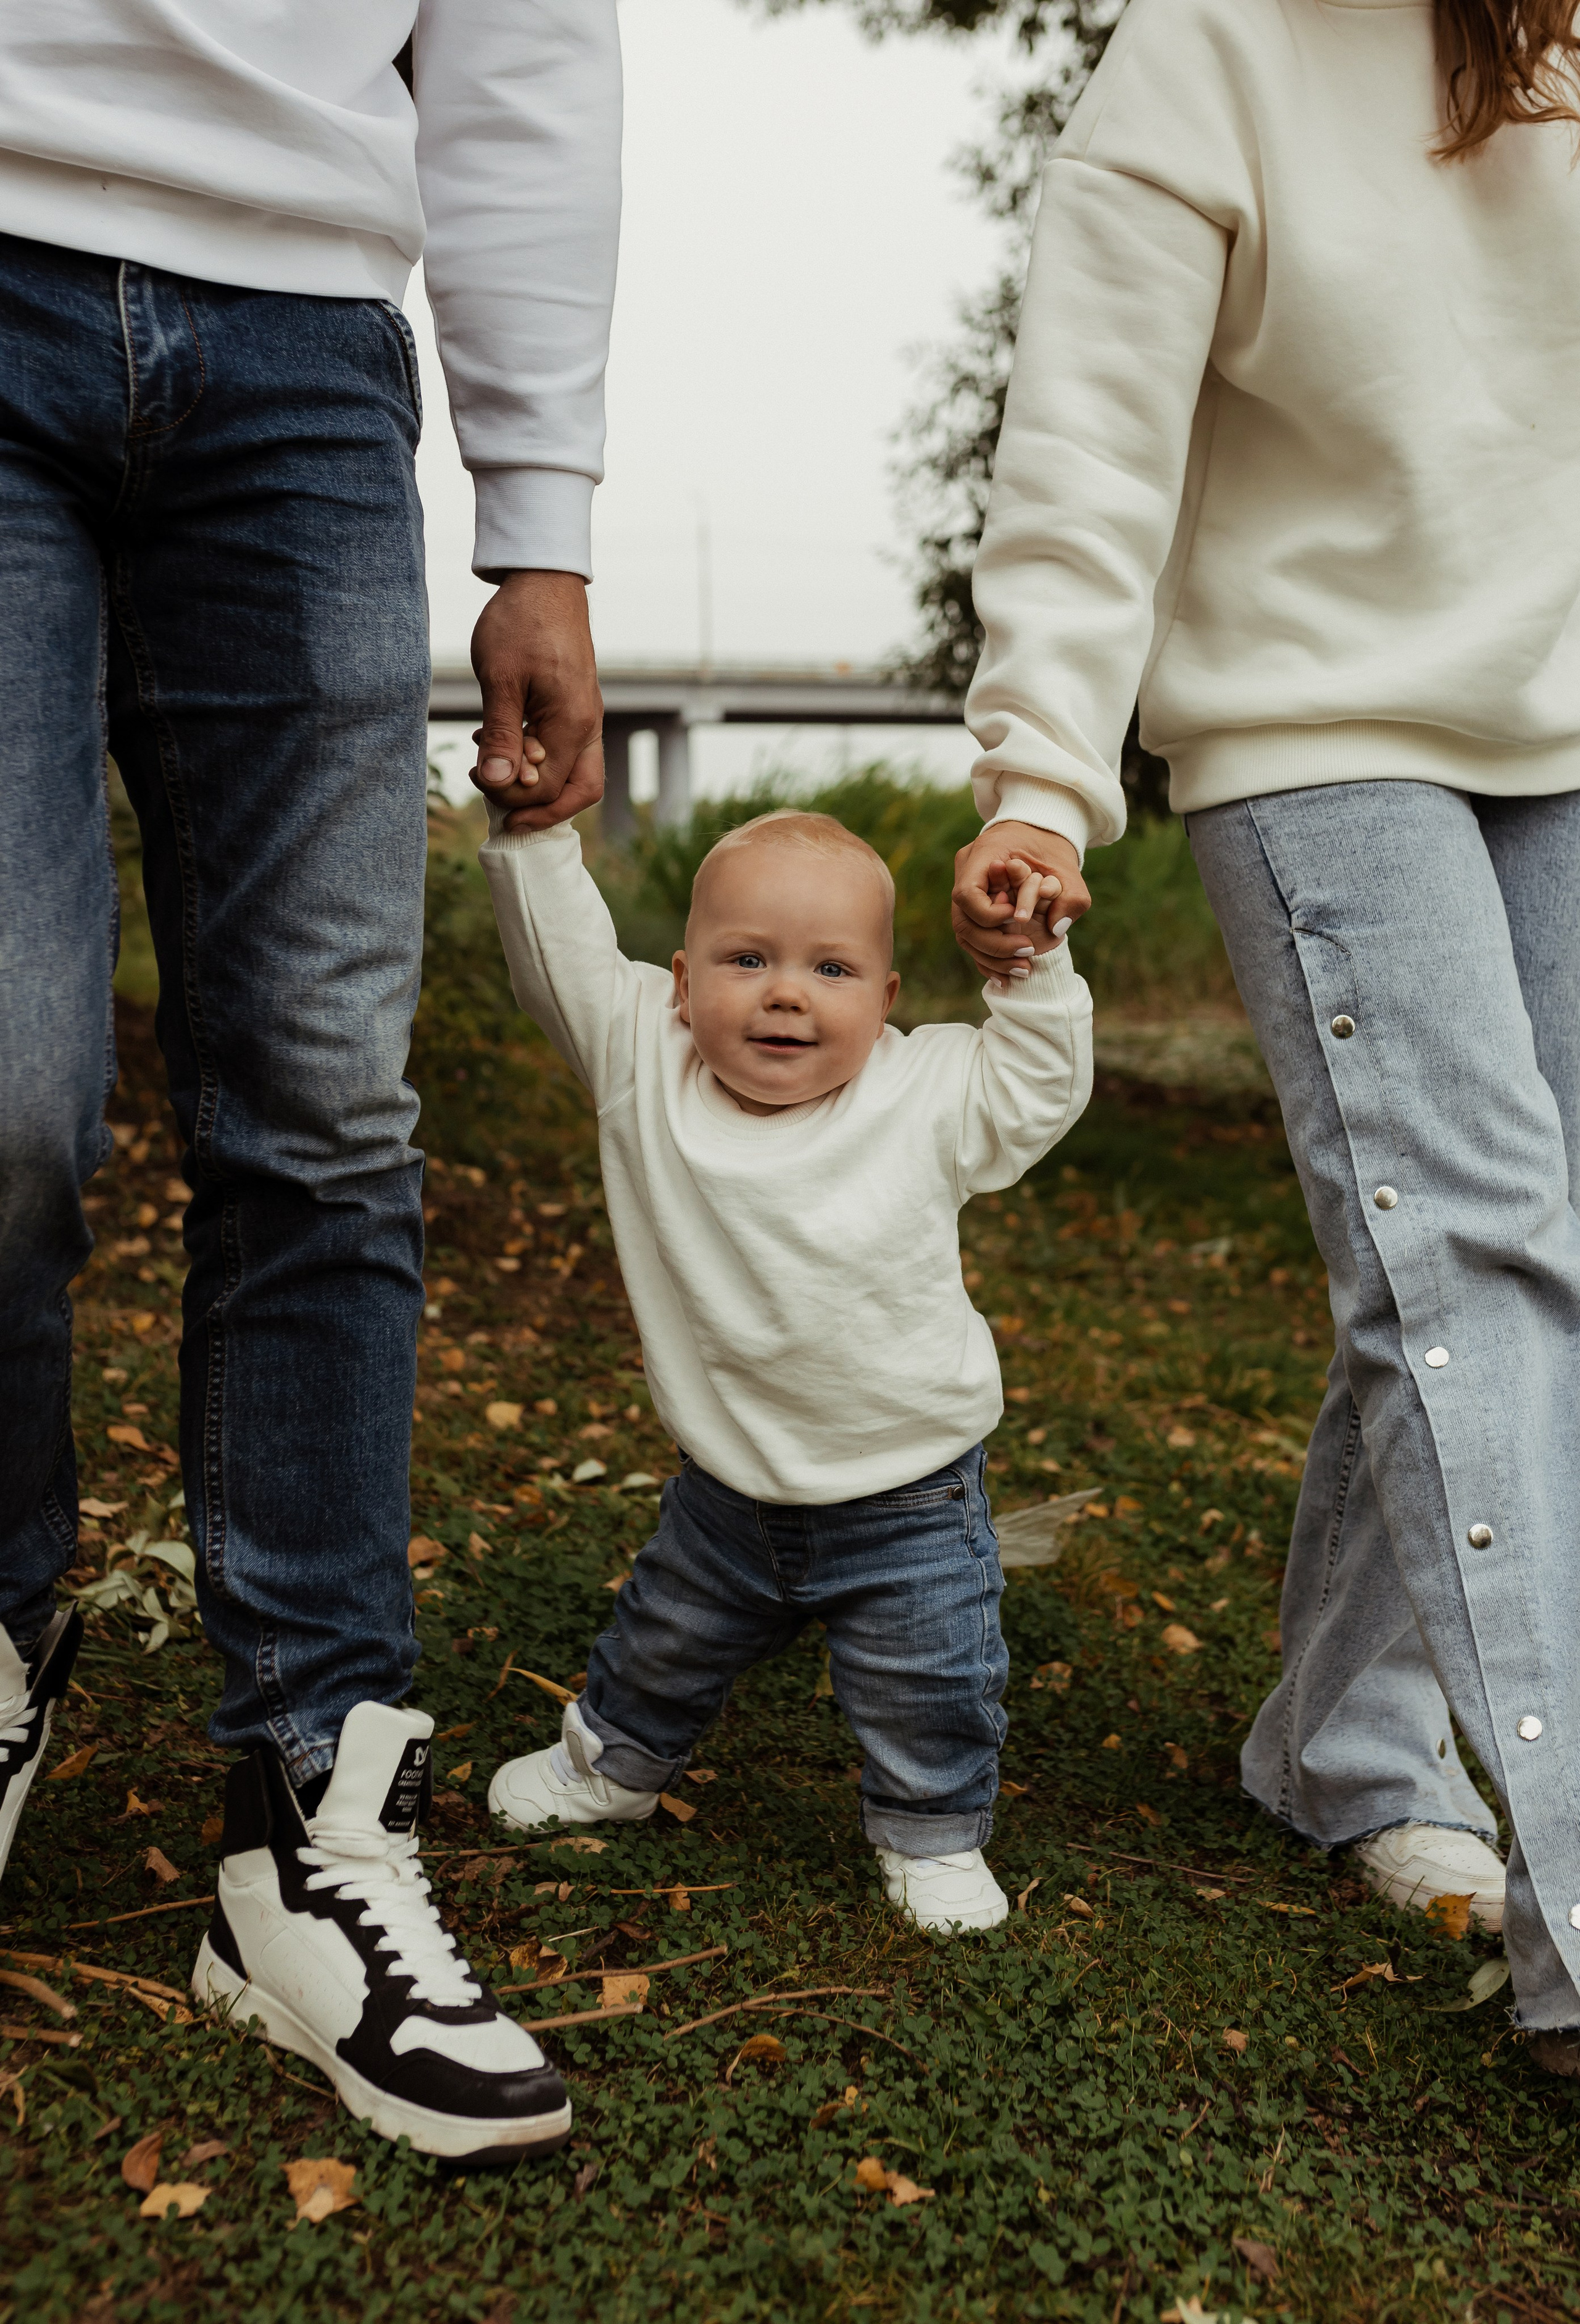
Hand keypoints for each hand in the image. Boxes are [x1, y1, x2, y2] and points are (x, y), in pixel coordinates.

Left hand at [469, 570, 604, 830]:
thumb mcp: (500, 679)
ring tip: (495, 774)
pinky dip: (538, 761)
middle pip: (579, 793)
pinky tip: (502, 744)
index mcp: (572, 723)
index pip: (547, 787)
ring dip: (537, 786)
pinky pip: (567, 752)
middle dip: (539, 809)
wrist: (544, 582)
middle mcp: (588, 726)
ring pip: (575, 776)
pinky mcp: (576, 709)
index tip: (478, 776)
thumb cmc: (520, 623)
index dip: (511, 794)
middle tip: (498, 808)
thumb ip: (501, 735)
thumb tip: (496, 782)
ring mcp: (586, 718)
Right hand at [951, 822, 1090, 983]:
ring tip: (1023, 970)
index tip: (1018, 918)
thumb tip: (1057, 929)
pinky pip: (972, 939)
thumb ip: (1070, 896)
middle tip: (1027, 953)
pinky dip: (988, 959)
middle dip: (994, 944)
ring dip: (992, 957)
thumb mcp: (1067, 867)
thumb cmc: (1052, 847)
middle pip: (962, 921)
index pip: (966, 894)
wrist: (1040, 831)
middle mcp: (966, 872)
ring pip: (965, 935)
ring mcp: (965, 890)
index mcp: (982, 854)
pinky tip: (1006, 978)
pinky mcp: (972, 908)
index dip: (989, 915)